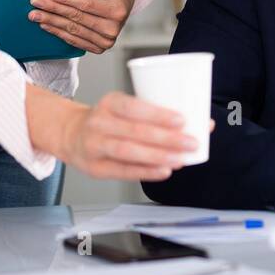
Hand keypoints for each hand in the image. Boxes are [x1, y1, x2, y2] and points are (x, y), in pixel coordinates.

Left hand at [28, 0, 134, 53]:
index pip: (86, 4)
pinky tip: (46, 24)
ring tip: (35, 14)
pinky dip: (58, 32)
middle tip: (36, 1)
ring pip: (72, 30)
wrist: (125, 0)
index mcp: (118, 10)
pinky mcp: (98, 47)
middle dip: (53, 9)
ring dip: (51, 21)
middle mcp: (113, 28)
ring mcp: (106, 41)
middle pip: (76, 18)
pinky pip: (74, 40)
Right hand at [56, 91, 205, 180]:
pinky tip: (163, 171)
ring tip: (179, 159)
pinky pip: (122, 171)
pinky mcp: (96, 168)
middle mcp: (99, 123)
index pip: (133, 107)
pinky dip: (145, 172)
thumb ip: (158, 115)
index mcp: (110, 102)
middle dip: (166, 138)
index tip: (181, 119)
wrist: (71, 134)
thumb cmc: (109, 119)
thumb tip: (203, 122)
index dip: (157, 114)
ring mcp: (95, 146)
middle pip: (134, 132)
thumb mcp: (126, 107)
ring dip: (157, 156)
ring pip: (127, 152)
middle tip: (191, 142)